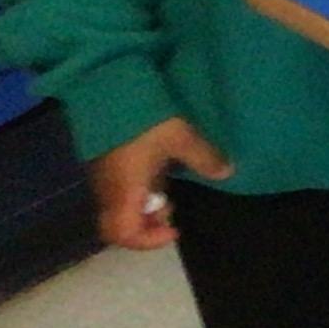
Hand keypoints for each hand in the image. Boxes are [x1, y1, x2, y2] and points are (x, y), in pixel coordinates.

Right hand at [90, 117, 230, 250]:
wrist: (106, 86)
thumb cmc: (143, 118)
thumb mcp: (179, 136)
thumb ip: (203, 157)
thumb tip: (226, 173)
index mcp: (124, 191)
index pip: (124, 234)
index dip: (148, 241)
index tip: (174, 227)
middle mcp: (108, 190)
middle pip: (119, 226)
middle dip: (147, 226)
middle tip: (170, 208)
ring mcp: (102, 177)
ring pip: (119, 209)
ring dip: (144, 208)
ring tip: (167, 189)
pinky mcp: (103, 163)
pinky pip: (118, 192)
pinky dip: (138, 193)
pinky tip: (156, 173)